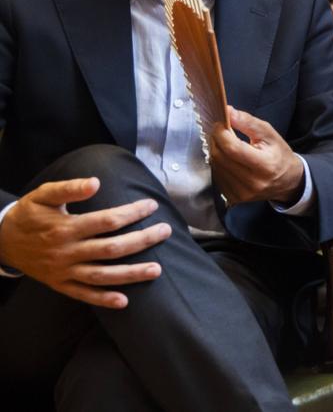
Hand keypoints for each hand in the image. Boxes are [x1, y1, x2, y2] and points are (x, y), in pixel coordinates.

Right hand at [0, 179, 170, 307]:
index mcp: (65, 228)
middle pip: (111, 249)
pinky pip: (84, 294)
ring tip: (157, 269)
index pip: (107, 221)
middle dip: (142, 240)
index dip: (132, 213)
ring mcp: (64, 271)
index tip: (152, 205)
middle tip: (166, 231)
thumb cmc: (29, 214)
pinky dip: (103, 299)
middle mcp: (67, 251)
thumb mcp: (43, 195)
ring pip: (102, 275)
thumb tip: (95, 182)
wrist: (2, 241)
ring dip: (131, 274)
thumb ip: (69, 188)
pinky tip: (124, 301)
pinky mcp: (60, 284)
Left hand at [210, 106, 304, 205]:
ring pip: (215, 166)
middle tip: (222, 132)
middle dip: (216, 140)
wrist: (287, 181)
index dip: (221, 133)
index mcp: (265, 165)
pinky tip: (228, 159)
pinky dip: (218, 164)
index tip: (219, 123)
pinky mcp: (234, 197)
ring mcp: (242, 192)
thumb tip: (228, 112)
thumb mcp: (270, 134)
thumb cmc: (279, 155)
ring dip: (216, 151)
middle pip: (220, 157)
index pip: (233, 148)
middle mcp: (253, 182)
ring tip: (226, 145)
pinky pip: (216, 176)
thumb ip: (248, 122)